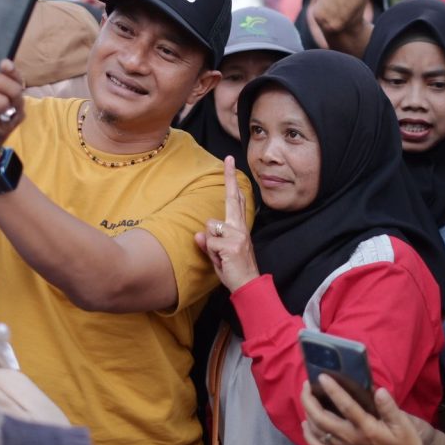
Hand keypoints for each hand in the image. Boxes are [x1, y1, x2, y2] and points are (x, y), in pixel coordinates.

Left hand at [194, 156, 258, 292]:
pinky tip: (222, 261)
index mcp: (239, 228)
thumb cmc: (234, 270)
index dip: (232, 182)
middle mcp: (240, 228)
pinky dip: (211, 254)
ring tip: (220, 257)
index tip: (230, 162)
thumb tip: (197, 234)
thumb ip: (210, 243)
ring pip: (210, 228)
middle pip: (232, 199)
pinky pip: (209, 244)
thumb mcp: (219, 255)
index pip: (237, 200)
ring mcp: (237, 235)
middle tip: (228, 158)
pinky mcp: (231, 245)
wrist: (247, 286)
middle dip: (229, 178)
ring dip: (211, 244)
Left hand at [301, 376, 437, 444]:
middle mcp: (351, 438)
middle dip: (309, 400)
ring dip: (307, 413)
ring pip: (317, 431)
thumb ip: (389, 408)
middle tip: (306, 384)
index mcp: (366, 428)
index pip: (346, 406)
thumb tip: (379, 391)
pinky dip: (308, 435)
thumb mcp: (402, 425)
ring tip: (306, 397)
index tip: (322, 376)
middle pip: (322, 419)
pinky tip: (305, 423)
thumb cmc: (402, 443)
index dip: (333, 390)